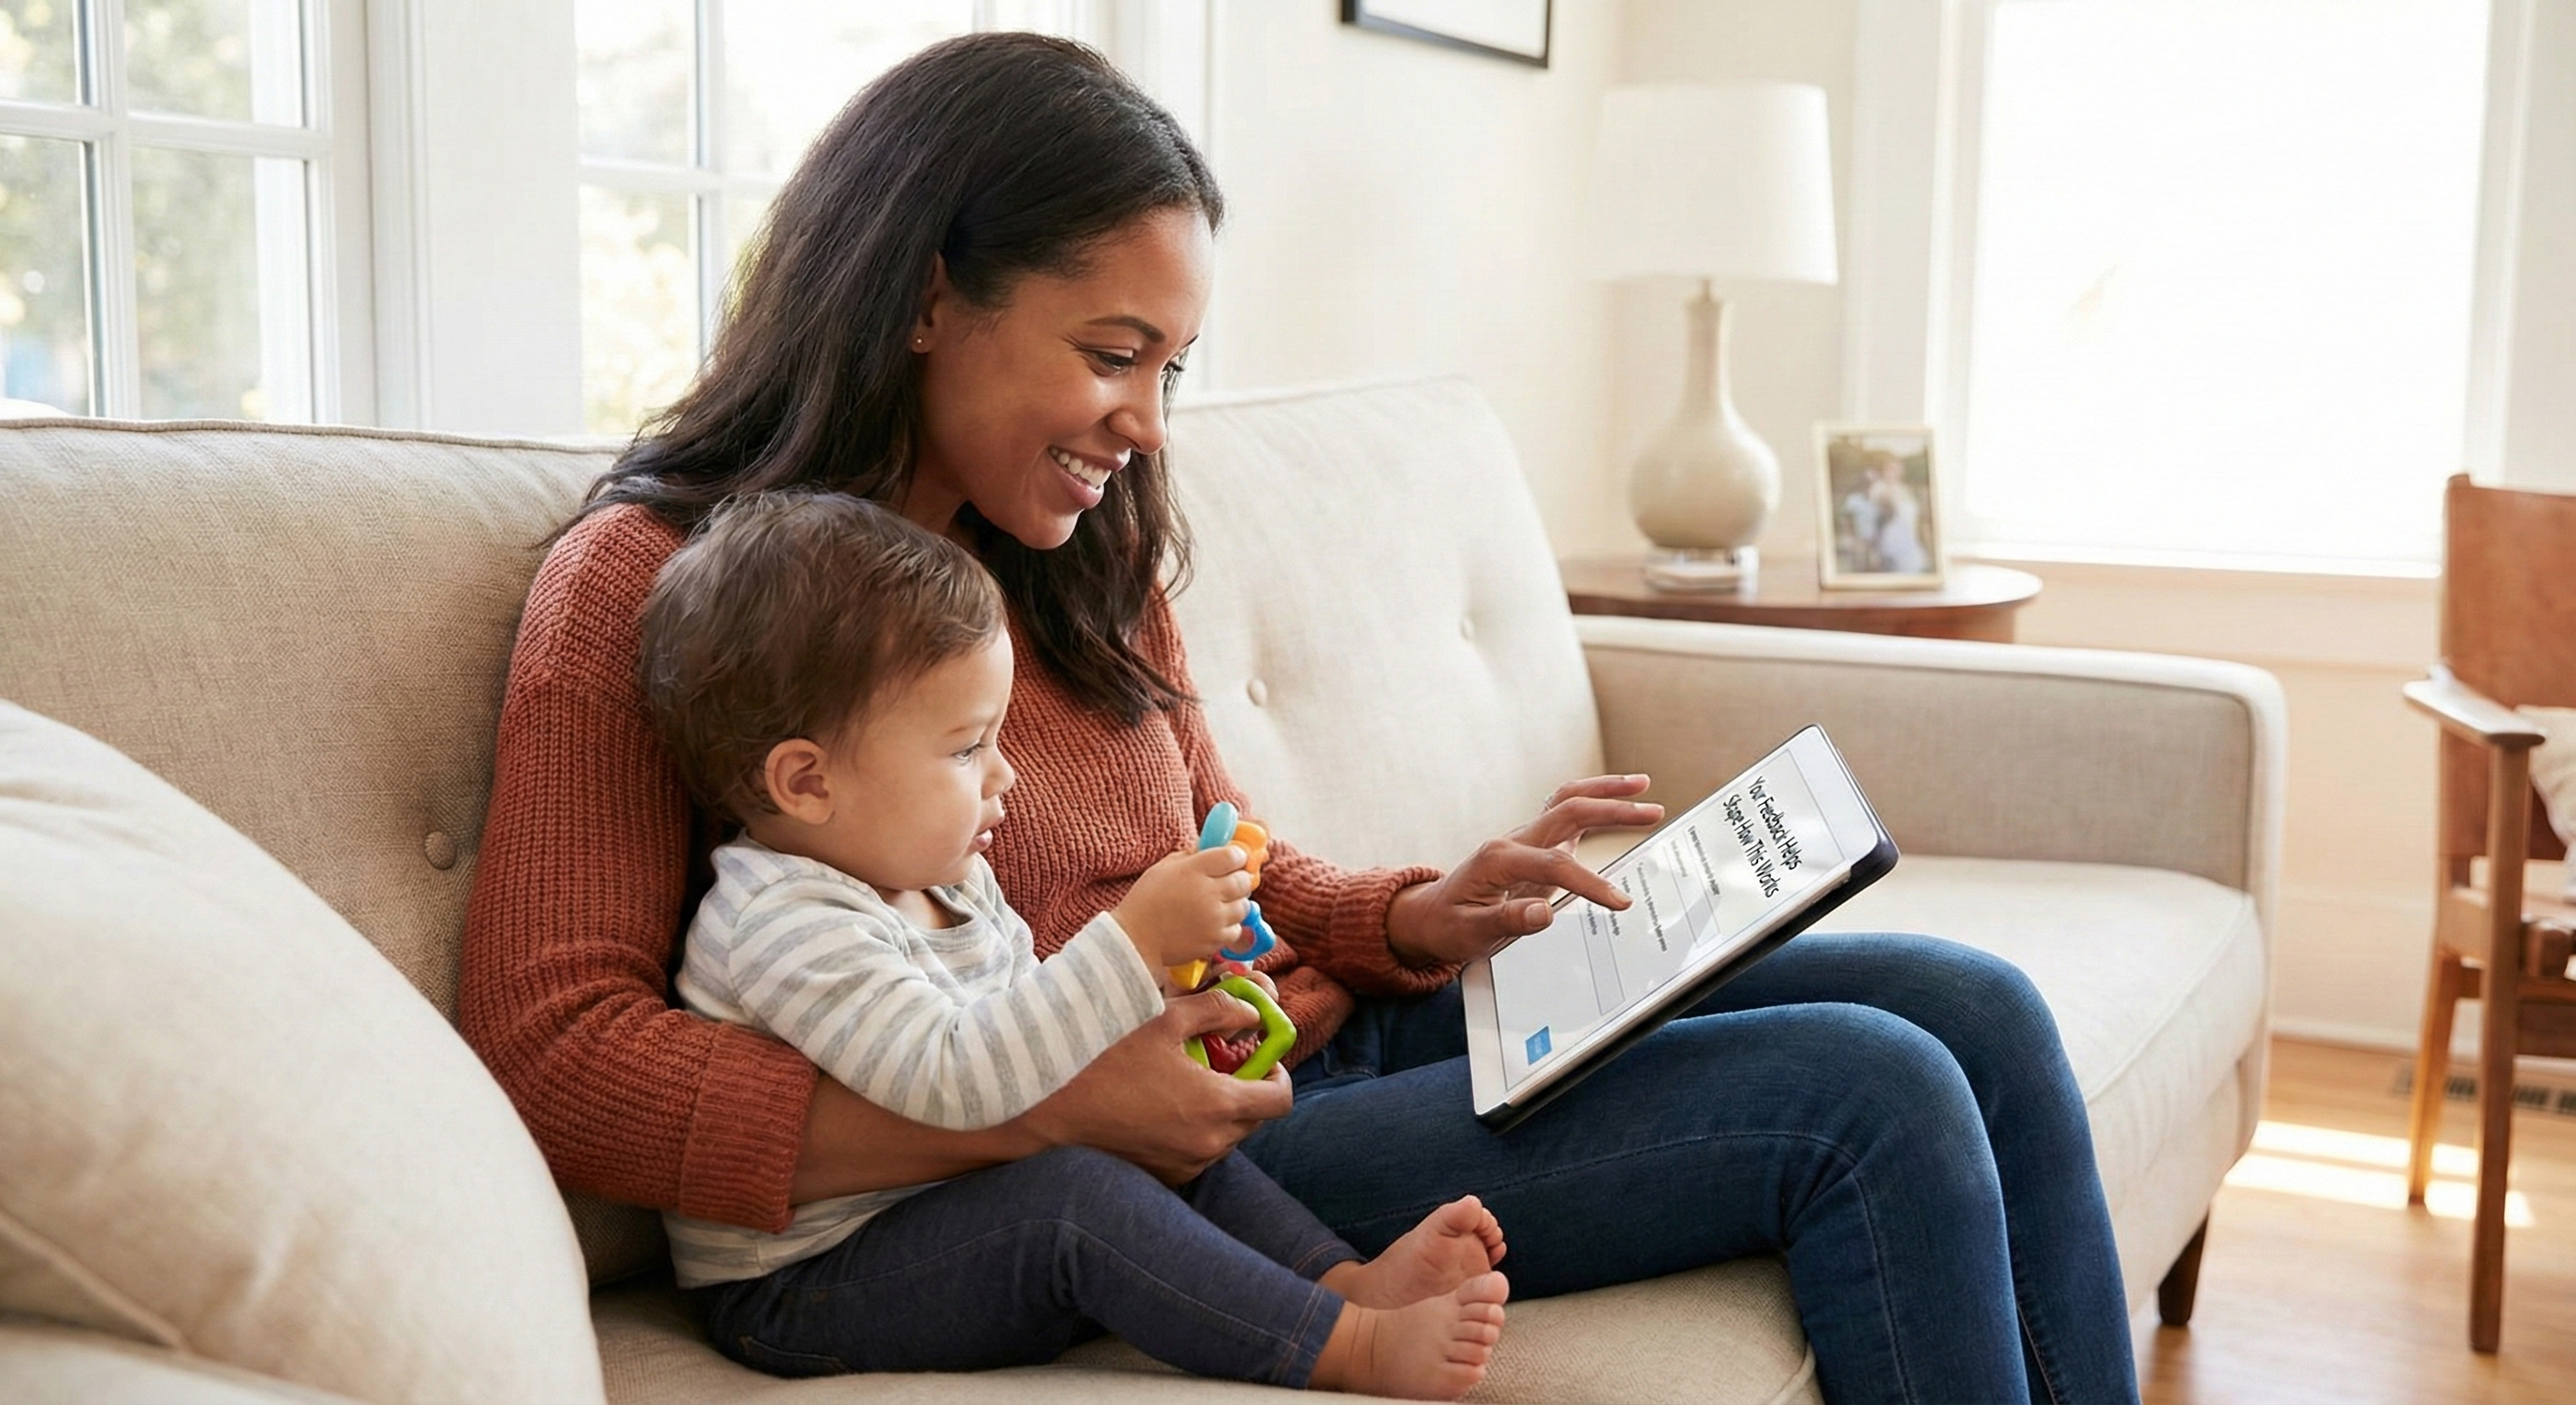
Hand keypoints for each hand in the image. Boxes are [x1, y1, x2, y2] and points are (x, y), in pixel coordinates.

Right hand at [1022, 985, 1292, 1183]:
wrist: (1051, 1111)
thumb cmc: (1106, 1061)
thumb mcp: (1164, 1020)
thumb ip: (1216, 1010)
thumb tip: (1250, 1012)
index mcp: (1217, 1105)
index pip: (1279, 1100)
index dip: (1278, 1075)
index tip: (1263, 1059)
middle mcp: (1209, 1144)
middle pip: (1255, 1120)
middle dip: (1248, 1091)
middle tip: (1223, 1066)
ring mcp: (1187, 1166)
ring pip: (1227, 1139)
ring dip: (1221, 1114)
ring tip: (1188, 1086)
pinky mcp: (1165, 1178)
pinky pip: (1198, 1155)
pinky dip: (1195, 1133)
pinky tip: (1164, 1110)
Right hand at [1113, 844, 1253, 969]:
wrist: (1135, 940)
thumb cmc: (1145, 901)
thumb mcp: (1162, 868)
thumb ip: (1189, 856)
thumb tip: (1210, 847)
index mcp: (1194, 870)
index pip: (1233, 856)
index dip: (1236, 856)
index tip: (1232, 860)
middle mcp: (1208, 892)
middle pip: (1243, 880)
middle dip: (1239, 879)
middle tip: (1229, 882)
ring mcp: (1214, 918)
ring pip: (1244, 906)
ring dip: (1236, 903)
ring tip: (1220, 904)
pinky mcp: (1215, 940)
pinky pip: (1236, 929)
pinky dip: (1229, 926)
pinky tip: (1214, 923)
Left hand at [1386, 774, 1662, 967]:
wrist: (1432, 915)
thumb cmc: (1451, 924)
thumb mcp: (1471, 932)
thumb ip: (1507, 922)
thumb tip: (1542, 914)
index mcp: (1499, 859)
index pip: (1556, 864)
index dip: (1590, 882)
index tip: (1618, 902)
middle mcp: (1514, 840)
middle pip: (1568, 810)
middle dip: (1611, 809)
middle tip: (1652, 812)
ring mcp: (1525, 838)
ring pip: (1567, 801)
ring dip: (1605, 791)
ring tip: (1643, 785)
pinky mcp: (1534, 844)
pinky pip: (1566, 814)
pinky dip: (1594, 803)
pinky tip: (1617, 801)